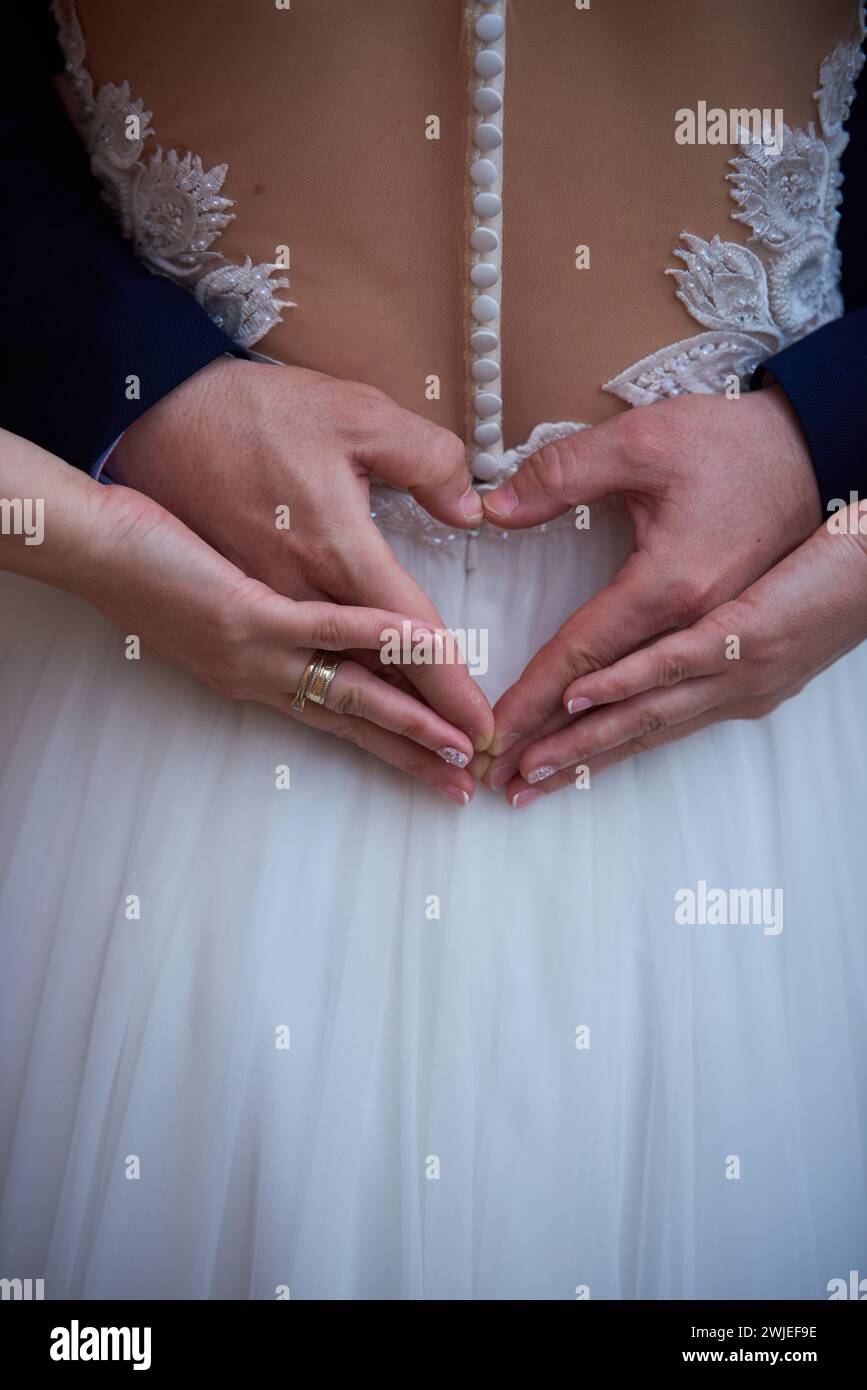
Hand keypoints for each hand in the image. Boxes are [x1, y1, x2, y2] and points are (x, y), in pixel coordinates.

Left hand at [0, 430, 477, 804]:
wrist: (89, 544)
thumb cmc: (151, 563)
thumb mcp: (218, 607)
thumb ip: (274, 624)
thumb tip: (322, 626)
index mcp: (259, 677)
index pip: (342, 718)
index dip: (397, 744)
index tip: (442, 764)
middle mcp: (260, 678)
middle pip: (355, 723)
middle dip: (416, 754)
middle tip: (465, 780)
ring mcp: (252, 651)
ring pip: (347, 689)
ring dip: (411, 714)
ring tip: (456, 737)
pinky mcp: (241, 612)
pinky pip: (319, 627)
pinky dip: (372, 633)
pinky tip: (416, 641)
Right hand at [110, 356, 492, 750]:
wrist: (137, 427)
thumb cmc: (235, 414)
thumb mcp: (353, 414)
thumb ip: (424, 461)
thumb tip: (470, 511)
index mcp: (330, 552)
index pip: (406, 637)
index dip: (447, 686)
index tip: (480, 725)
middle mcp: (291, 603)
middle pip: (370, 685)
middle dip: (422, 733)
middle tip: (466, 768)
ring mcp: (253, 624)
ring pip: (332, 692)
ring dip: (384, 733)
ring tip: (429, 764)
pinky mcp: (232, 620)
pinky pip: (297, 667)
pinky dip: (337, 693)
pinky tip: (362, 716)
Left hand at [481, 386, 821, 785]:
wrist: (826, 450)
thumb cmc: (742, 444)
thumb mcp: (644, 441)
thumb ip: (563, 474)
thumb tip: (495, 509)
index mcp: (674, 584)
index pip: (583, 654)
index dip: (532, 697)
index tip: (494, 731)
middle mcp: (705, 632)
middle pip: (613, 707)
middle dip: (553, 747)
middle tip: (502, 780)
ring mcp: (736, 653)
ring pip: (650, 719)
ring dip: (591, 755)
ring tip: (539, 782)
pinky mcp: (751, 655)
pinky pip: (683, 707)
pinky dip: (638, 730)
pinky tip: (609, 749)